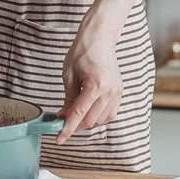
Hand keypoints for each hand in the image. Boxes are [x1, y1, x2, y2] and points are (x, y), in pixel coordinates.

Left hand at [56, 28, 122, 144]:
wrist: (99, 39)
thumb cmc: (83, 52)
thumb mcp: (69, 75)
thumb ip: (68, 99)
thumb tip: (64, 117)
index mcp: (96, 84)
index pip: (79, 114)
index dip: (68, 129)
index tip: (59, 139)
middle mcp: (110, 91)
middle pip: (91, 121)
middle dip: (75, 125)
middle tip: (62, 120)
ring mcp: (117, 92)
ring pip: (100, 120)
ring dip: (86, 122)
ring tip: (74, 113)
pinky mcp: (120, 93)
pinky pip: (109, 114)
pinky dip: (97, 117)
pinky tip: (88, 111)